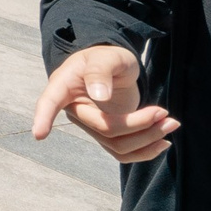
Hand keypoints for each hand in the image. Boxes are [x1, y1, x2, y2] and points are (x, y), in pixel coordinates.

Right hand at [32, 44, 175, 162]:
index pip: (49, 102)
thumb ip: (100, 71)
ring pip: (117, 145)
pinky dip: (145, 153)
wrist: (115, 68)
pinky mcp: (109, 136)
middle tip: (165, 113)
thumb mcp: (106, 56)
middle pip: (104, 128)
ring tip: (172, 123)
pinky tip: (163, 142)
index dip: (44, 118)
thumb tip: (99, 96)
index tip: (39, 135)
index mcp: (65, 86)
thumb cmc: (106, 57)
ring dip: (148, 139)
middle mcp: (75, 110)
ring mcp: (92, 126)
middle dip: (138, 125)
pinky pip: (123, 154)